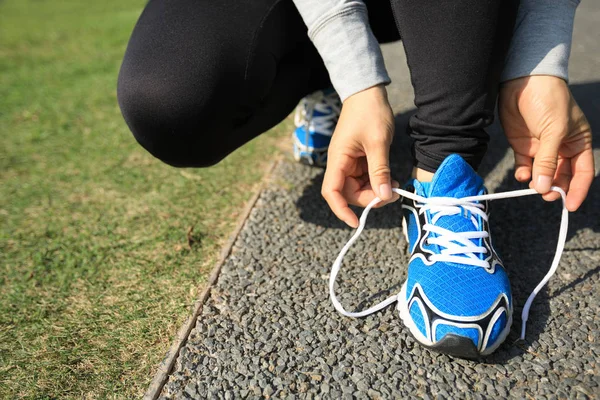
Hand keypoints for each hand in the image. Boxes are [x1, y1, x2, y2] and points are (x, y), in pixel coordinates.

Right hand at [322, 85, 399, 227]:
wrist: (368, 93)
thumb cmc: (370, 113)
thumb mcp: (378, 143)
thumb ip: (380, 171)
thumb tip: (384, 196)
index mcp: (338, 159)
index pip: (331, 192)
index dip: (341, 210)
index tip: (356, 221)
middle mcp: (340, 164)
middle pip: (347, 193)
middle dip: (368, 199)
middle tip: (391, 195)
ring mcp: (348, 163)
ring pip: (358, 188)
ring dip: (375, 192)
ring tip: (395, 187)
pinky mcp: (358, 160)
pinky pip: (365, 179)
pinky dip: (378, 183)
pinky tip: (392, 181)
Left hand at [499, 76, 593, 210]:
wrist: (523, 81)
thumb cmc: (549, 100)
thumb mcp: (553, 131)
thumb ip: (548, 161)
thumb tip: (545, 188)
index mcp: (578, 142)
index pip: (582, 172)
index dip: (577, 189)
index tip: (569, 205)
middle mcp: (561, 147)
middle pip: (561, 176)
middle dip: (554, 188)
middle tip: (546, 195)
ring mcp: (541, 147)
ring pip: (542, 174)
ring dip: (538, 182)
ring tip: (532, 186)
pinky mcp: (523, 146)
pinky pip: (524, 167)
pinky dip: (523, 173)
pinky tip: (521, 174)